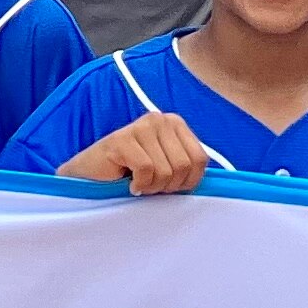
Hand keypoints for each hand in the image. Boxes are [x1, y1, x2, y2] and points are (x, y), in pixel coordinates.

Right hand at [63, 113, 210, 196]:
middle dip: (168, 186)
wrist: (90, 178)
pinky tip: (127, 182)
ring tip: (137, 182)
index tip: (168, 186)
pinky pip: (146, 171)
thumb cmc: (130, 176)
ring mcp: (140, 126)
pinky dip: (138, 185)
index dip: (187, 182)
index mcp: (175, 124)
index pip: (200, 160)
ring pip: (166, 171)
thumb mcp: (167, 168)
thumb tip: (218, 182)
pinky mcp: (121, 139)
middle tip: (149, 185)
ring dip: (151, 187)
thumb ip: (187, 168)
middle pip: (184, 166)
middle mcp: (160, 119)